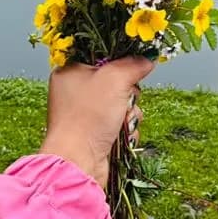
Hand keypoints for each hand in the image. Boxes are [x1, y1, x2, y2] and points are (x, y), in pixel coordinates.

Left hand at [40, 58, 153, 188]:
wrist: (79, 163)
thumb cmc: (87, 118)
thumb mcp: (115, 79)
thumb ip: (133, 64)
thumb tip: (147, 58)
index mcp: (70, 71)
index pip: (102, 56)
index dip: (120, 61)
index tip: (132, 67)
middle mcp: (75, 91)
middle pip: (116, 81)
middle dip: (129, 93)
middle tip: (125, 99)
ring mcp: (85, 113)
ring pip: (121, 103)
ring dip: (130, 112)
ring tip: (123, 120)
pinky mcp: (94, 133)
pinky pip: (120, 123)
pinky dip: (126, 128)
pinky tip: (122, 134)